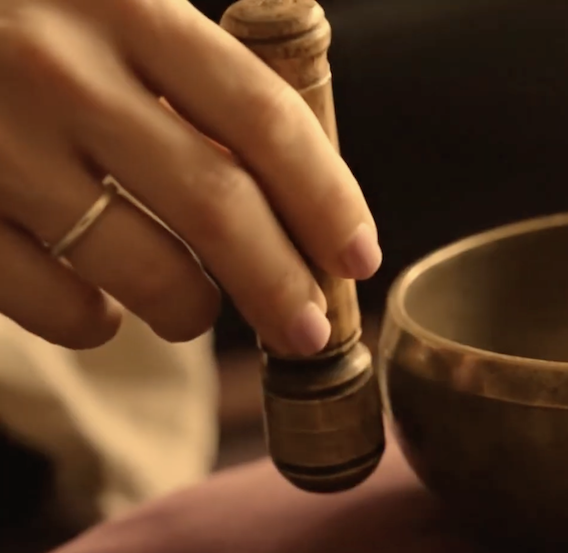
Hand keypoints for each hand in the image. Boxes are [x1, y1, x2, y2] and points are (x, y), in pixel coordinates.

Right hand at [0, 0, 380, 354]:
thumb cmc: (24, 15)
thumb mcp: (110, 5)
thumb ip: (188, 69)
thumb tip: (296, 184)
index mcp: (128, 5)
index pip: (263, 115)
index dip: (327, 198)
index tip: (360, 258)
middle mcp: (62, 68)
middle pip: (217, 204)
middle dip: (281, 284)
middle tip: (311, 331)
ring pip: (138, 265)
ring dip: (191, 308)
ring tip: (198, 310)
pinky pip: (49, 302)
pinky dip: (93, 324)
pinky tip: (102, 312)